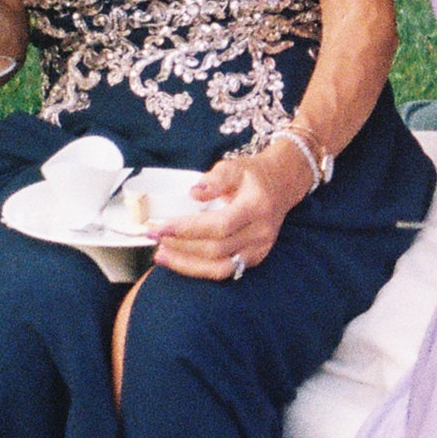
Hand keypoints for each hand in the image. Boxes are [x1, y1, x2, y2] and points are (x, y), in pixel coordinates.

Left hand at [150, 150, 308, 283]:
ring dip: (187, 264)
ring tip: (161, 255)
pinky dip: (199, 269)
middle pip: (216, 249)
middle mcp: (261, 232)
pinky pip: (225, 271)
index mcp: (256, 206)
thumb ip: (215, 178)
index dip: (187, 229)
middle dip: (180, 245)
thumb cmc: (254, 175)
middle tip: (154, 236)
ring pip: (220, 267)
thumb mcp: (235, 166)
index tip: (159, 227)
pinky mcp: (255, 258)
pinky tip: (180, 261)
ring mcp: (260, 249)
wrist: (282, 184)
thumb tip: (193, 193)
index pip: (219, 225)